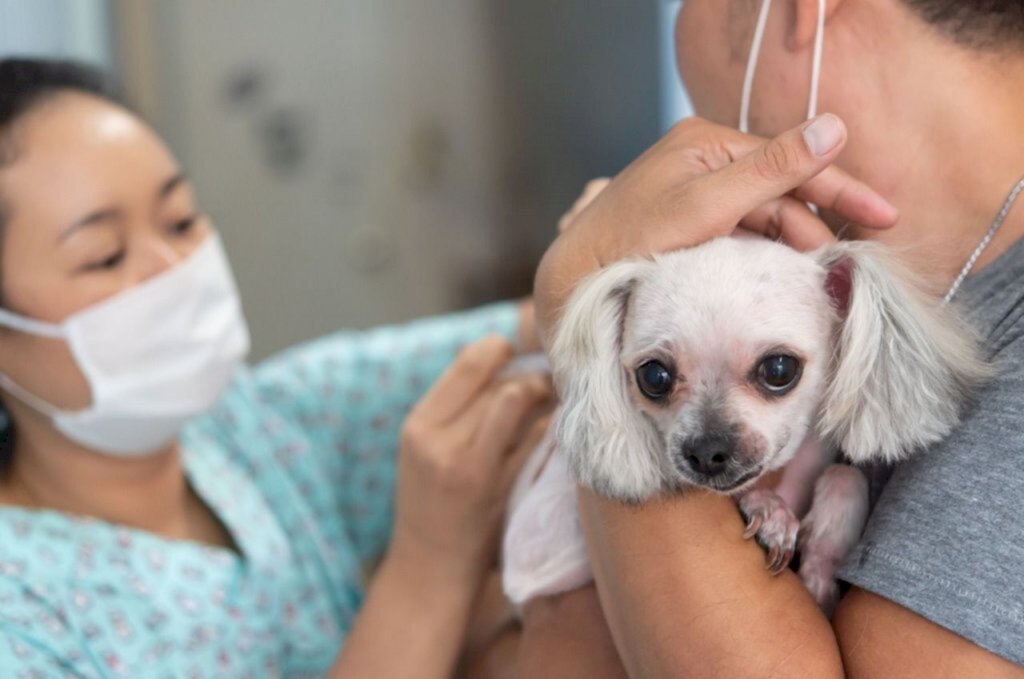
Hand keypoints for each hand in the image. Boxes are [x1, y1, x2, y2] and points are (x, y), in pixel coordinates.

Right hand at [390, 335, 552, 586]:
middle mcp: (442, 442)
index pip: (469, 363)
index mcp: (419, 425)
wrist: (430, 567)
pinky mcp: (502, 489)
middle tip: (547, 378)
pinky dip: (552, 429)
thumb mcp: (424, 446)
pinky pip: (540, 440)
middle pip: (501, 382)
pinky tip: (555, 432)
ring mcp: (473, 467)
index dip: (500, 349)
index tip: (514, 354)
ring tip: (552, 400)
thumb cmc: (431, 498)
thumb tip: (498, 350)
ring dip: (544, 395)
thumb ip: (455, 404)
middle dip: (532, 375)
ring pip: (519, 402)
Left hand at [534, 114, 898, 342]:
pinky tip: (782, 273)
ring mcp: (696, 192)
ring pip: (764, 216)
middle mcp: (704, 161)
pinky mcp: (690, 222)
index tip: (886, 213)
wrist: (580, 275)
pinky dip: (765, 252)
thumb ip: (772, 170)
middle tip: (847, 263)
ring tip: (816, 276)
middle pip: (781, 191)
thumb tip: (835, 127)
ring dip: (792, 243)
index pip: (791, 160)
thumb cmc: (634, 237)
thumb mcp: (708, 204)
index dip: (842, 187)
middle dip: (817, 225)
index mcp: (707, 143)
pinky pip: (743, 232)